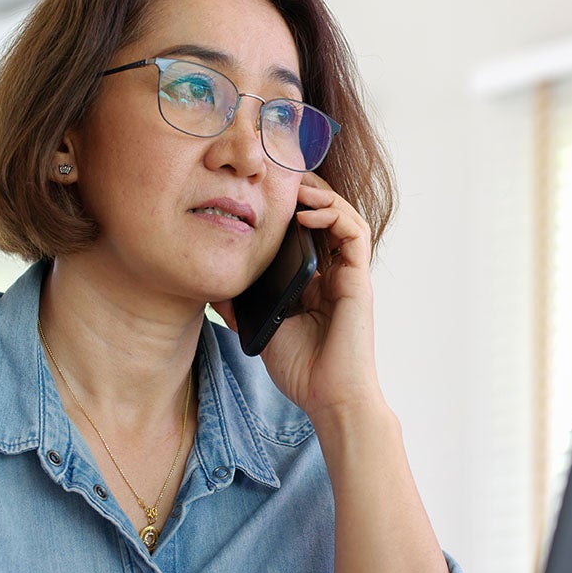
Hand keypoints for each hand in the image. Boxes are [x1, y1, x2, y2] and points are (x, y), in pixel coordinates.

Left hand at [213, 173, 384, 426]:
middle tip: (278, 174)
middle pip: (326, 215)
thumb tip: (213, 287)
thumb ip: (242, 306)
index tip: (263, 190)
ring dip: (320, 195)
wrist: (329, 398)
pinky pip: (353, 233)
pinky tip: (306, 213)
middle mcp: (333, 272)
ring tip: (293, 186)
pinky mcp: (358, 280)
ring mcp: (348, 275)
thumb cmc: (301, 369)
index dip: (290, 206)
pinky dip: (333, 215)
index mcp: (314, 282)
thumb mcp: (261, 328)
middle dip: (306, 190)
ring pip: (343, 215)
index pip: (306, 231)